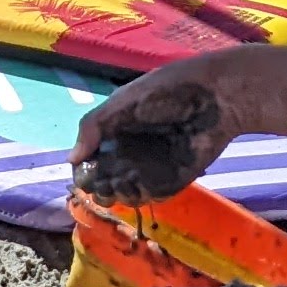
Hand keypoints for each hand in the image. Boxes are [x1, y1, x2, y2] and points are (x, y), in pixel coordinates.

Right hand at [74, 52, 265, 195]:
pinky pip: (150, 196)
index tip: (83, 174)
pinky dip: (141, 195)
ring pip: (124, 193)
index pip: (90, 158)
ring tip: (122, 181)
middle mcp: (130, 152)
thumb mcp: (122, 103)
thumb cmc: (167, 91)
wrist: (215, 98)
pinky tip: (139, 184)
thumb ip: (92, 127)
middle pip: (104, 181)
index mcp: (115, 130)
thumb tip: (71, 160)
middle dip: (99, 186)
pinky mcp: (172, 180)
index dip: (84, 170)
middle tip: (102, 182)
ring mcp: (151, 168)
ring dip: (118, 193)